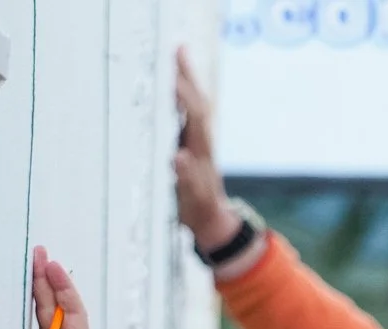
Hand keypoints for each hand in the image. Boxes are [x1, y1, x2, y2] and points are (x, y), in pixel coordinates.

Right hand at [174, 49, 238, 251]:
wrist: (213, 220)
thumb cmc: (198, 211)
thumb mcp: (190, 199)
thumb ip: (186, 178)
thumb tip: (180, 157)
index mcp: (200, 152)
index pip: (194, 117)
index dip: (185, 97)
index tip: (173, 78)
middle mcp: (202, 141)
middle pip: (198, 102)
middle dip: (188, 77)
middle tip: (178, 50)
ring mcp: (199, 141)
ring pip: (195, 104)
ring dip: (187, 80)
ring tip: (178, 56)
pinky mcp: (194, 143)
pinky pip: (189, 112)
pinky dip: (183, 94)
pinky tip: (176, 83)